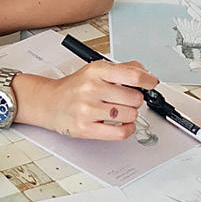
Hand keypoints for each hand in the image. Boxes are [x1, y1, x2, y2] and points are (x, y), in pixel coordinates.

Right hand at [37, 60, 158, 140]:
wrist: (49, 102)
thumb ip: (122, 69)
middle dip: (135, 100)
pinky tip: (122, 124)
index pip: (132, 75)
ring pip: (130, 115)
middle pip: (134, 98)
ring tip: (119, 111)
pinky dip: (127, 129)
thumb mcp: (95, 70)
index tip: (151, 83)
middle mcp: (91, 89)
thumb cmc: (74, 88)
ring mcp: (88, 110)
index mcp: (96, 71)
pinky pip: (120, 133)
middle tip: (126, 100)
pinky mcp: (86, 128)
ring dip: (129, 115)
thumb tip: (145, 73)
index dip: (148, 81)